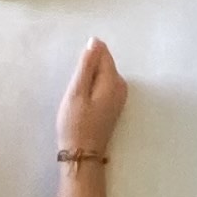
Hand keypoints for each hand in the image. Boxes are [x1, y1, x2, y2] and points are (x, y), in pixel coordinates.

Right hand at [55, 37, 127, 159]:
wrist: (82, 155)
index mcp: (114, 80)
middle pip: (102, 64)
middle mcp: (121, 85)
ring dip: (87, 81)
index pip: (102, 53)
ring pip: (101, 75)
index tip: (76, 77)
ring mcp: (119, 96)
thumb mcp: (76, 91)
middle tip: (74, 92)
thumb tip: (95, 41)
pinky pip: (102, 86)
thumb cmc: (76, 123)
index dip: (85, 61)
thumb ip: (86, 65)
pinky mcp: (114, 104)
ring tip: (77, 99)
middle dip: (86, 70)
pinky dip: (91, 89)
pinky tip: (82, 104)